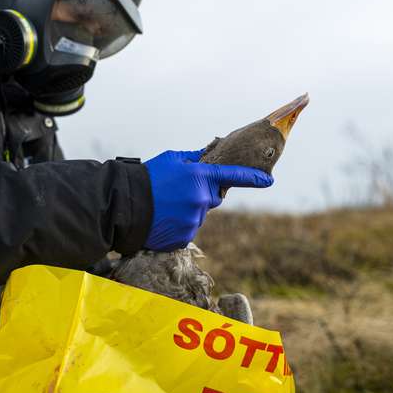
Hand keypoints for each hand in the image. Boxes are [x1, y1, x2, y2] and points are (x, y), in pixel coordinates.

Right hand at [144, 150, 273, 251]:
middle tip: (178, 192)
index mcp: (199, 176)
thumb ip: (194, 159)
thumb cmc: (147, 178)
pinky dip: (179, 225)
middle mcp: (200, 199)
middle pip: (213, 197)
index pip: (232, 176)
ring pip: (199, 214)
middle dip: (202, 194)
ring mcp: (193, 220)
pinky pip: (188, 230)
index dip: (253, 178)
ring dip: (188, 210)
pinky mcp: (184, 237)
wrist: (124, 205)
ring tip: (165, 207)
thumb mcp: (171, 159)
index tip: (269, 180)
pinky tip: (163, 219)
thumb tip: (208, 155)